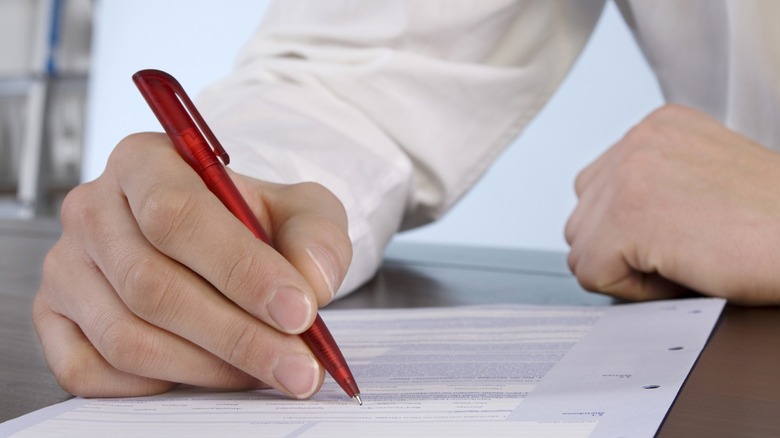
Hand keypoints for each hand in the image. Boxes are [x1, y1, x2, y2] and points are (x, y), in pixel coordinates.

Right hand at [33, 132, 351, 397]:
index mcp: (144, 161)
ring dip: (208, 368)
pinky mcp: (54, 318)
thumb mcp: (303, 211)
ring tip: (267, 370)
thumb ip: (317, 237)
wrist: (221, 239)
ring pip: (127, 338)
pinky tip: (209, 374)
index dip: (241, 270)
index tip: (299, 312)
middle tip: (297, 365)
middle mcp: (92, 210)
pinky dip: (157, 386)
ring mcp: (66, 267)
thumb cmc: (255, 222)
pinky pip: (91, 371)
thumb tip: (310, 284)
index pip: (177, 215)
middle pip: (151, 285)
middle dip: (237, 336)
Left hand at [566, 104, 779, 304]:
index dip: (634, 231)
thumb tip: (607, 225)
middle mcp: (640, 138)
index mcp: (659, 127)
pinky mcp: (631, 212)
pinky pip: (592, 270)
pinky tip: (683, 271)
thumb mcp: (704, 182)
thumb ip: (654, 186)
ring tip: (686, 259)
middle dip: (624, 248)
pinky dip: (633, 288)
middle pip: (584, 216)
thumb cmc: (772, 225)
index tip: (684, 233)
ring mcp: (632, 171)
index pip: (599, 189)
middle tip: (686, 251)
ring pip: (582, 245)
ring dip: (628, 267)